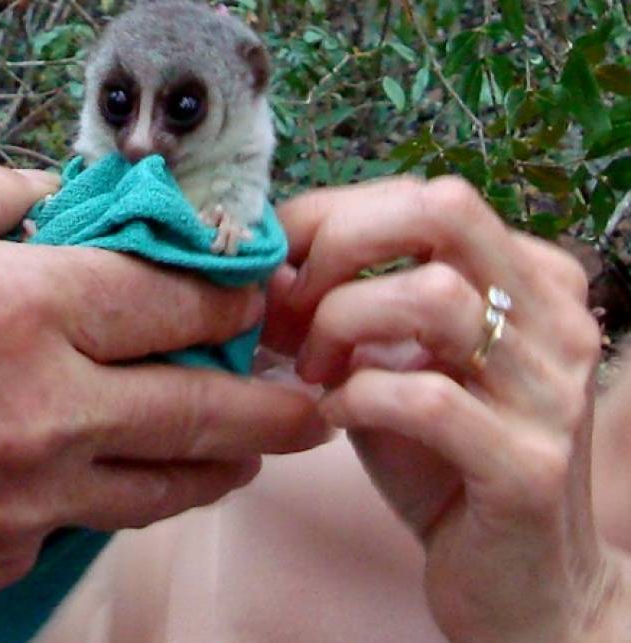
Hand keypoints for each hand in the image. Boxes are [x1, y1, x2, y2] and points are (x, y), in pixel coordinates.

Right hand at [0, 118, 323, 628]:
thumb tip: (35, 190)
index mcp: (24, 311)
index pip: (171, 298)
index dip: (226, 294)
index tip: (252, 296)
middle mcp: (51, 407)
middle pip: (203, 405)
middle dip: (272, 405)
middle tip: (311, 407)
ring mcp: (37, 495)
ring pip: (170, 485)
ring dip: (223, 466)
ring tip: (252, 455)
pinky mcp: (8, 556)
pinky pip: (89, 523)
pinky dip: (120, 498)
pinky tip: (128, 485)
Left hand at [268, 176, 629, 641]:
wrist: (517, 580)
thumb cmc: (444, 465)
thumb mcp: (398, 368)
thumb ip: (358, 312)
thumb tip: (275, 269)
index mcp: (529, 280)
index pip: (427, 198)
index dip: (333, 217)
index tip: (277, 264)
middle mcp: (554, 319)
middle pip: (443, 211)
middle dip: (340, 247)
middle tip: (294, 306)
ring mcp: (550, 391)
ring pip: (434, 297)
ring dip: (342, 324)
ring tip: (313, 370)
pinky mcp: (530, 467)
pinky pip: (426, 398)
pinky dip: (358, 397)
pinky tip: (336, 414)